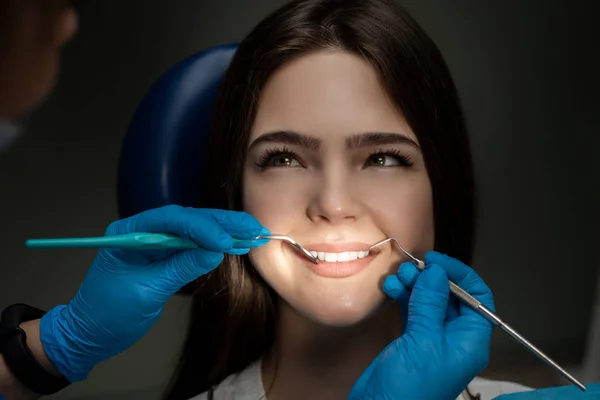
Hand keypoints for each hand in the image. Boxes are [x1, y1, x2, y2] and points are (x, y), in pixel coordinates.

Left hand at [38, 205, 268, 381]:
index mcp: (129, 232)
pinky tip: (236, 245)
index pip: (170, 219)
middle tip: (251, 226)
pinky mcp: (165, 258)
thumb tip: (214, 252)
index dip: (201, 226)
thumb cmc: (108, 314)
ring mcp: (155, 244)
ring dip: (223, 231)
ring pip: (193, 231)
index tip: (225, 239)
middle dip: (220, 223)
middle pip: (187, 219)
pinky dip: (214, 247)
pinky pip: (192, 247)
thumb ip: (180, 268)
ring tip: (252, 233)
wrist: (91, 335)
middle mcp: (144, 231)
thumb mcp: (146, 291)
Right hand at [348, 251, 494, 399]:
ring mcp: (431, 339)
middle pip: (450, 296)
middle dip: (430, 278)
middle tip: (411, 268)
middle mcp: (454, 338)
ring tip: (398, 277)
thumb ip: (430, 304)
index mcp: (470, 341)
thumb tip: (436, 272)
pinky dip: (402, 296)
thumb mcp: (423, 341)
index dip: (459, 275)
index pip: (477, 297)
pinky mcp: (411, 340)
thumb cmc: (409, 389)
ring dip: (413, 285)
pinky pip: (411, 310)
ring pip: (428, 301)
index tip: (436, 262)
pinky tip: (391, 288)